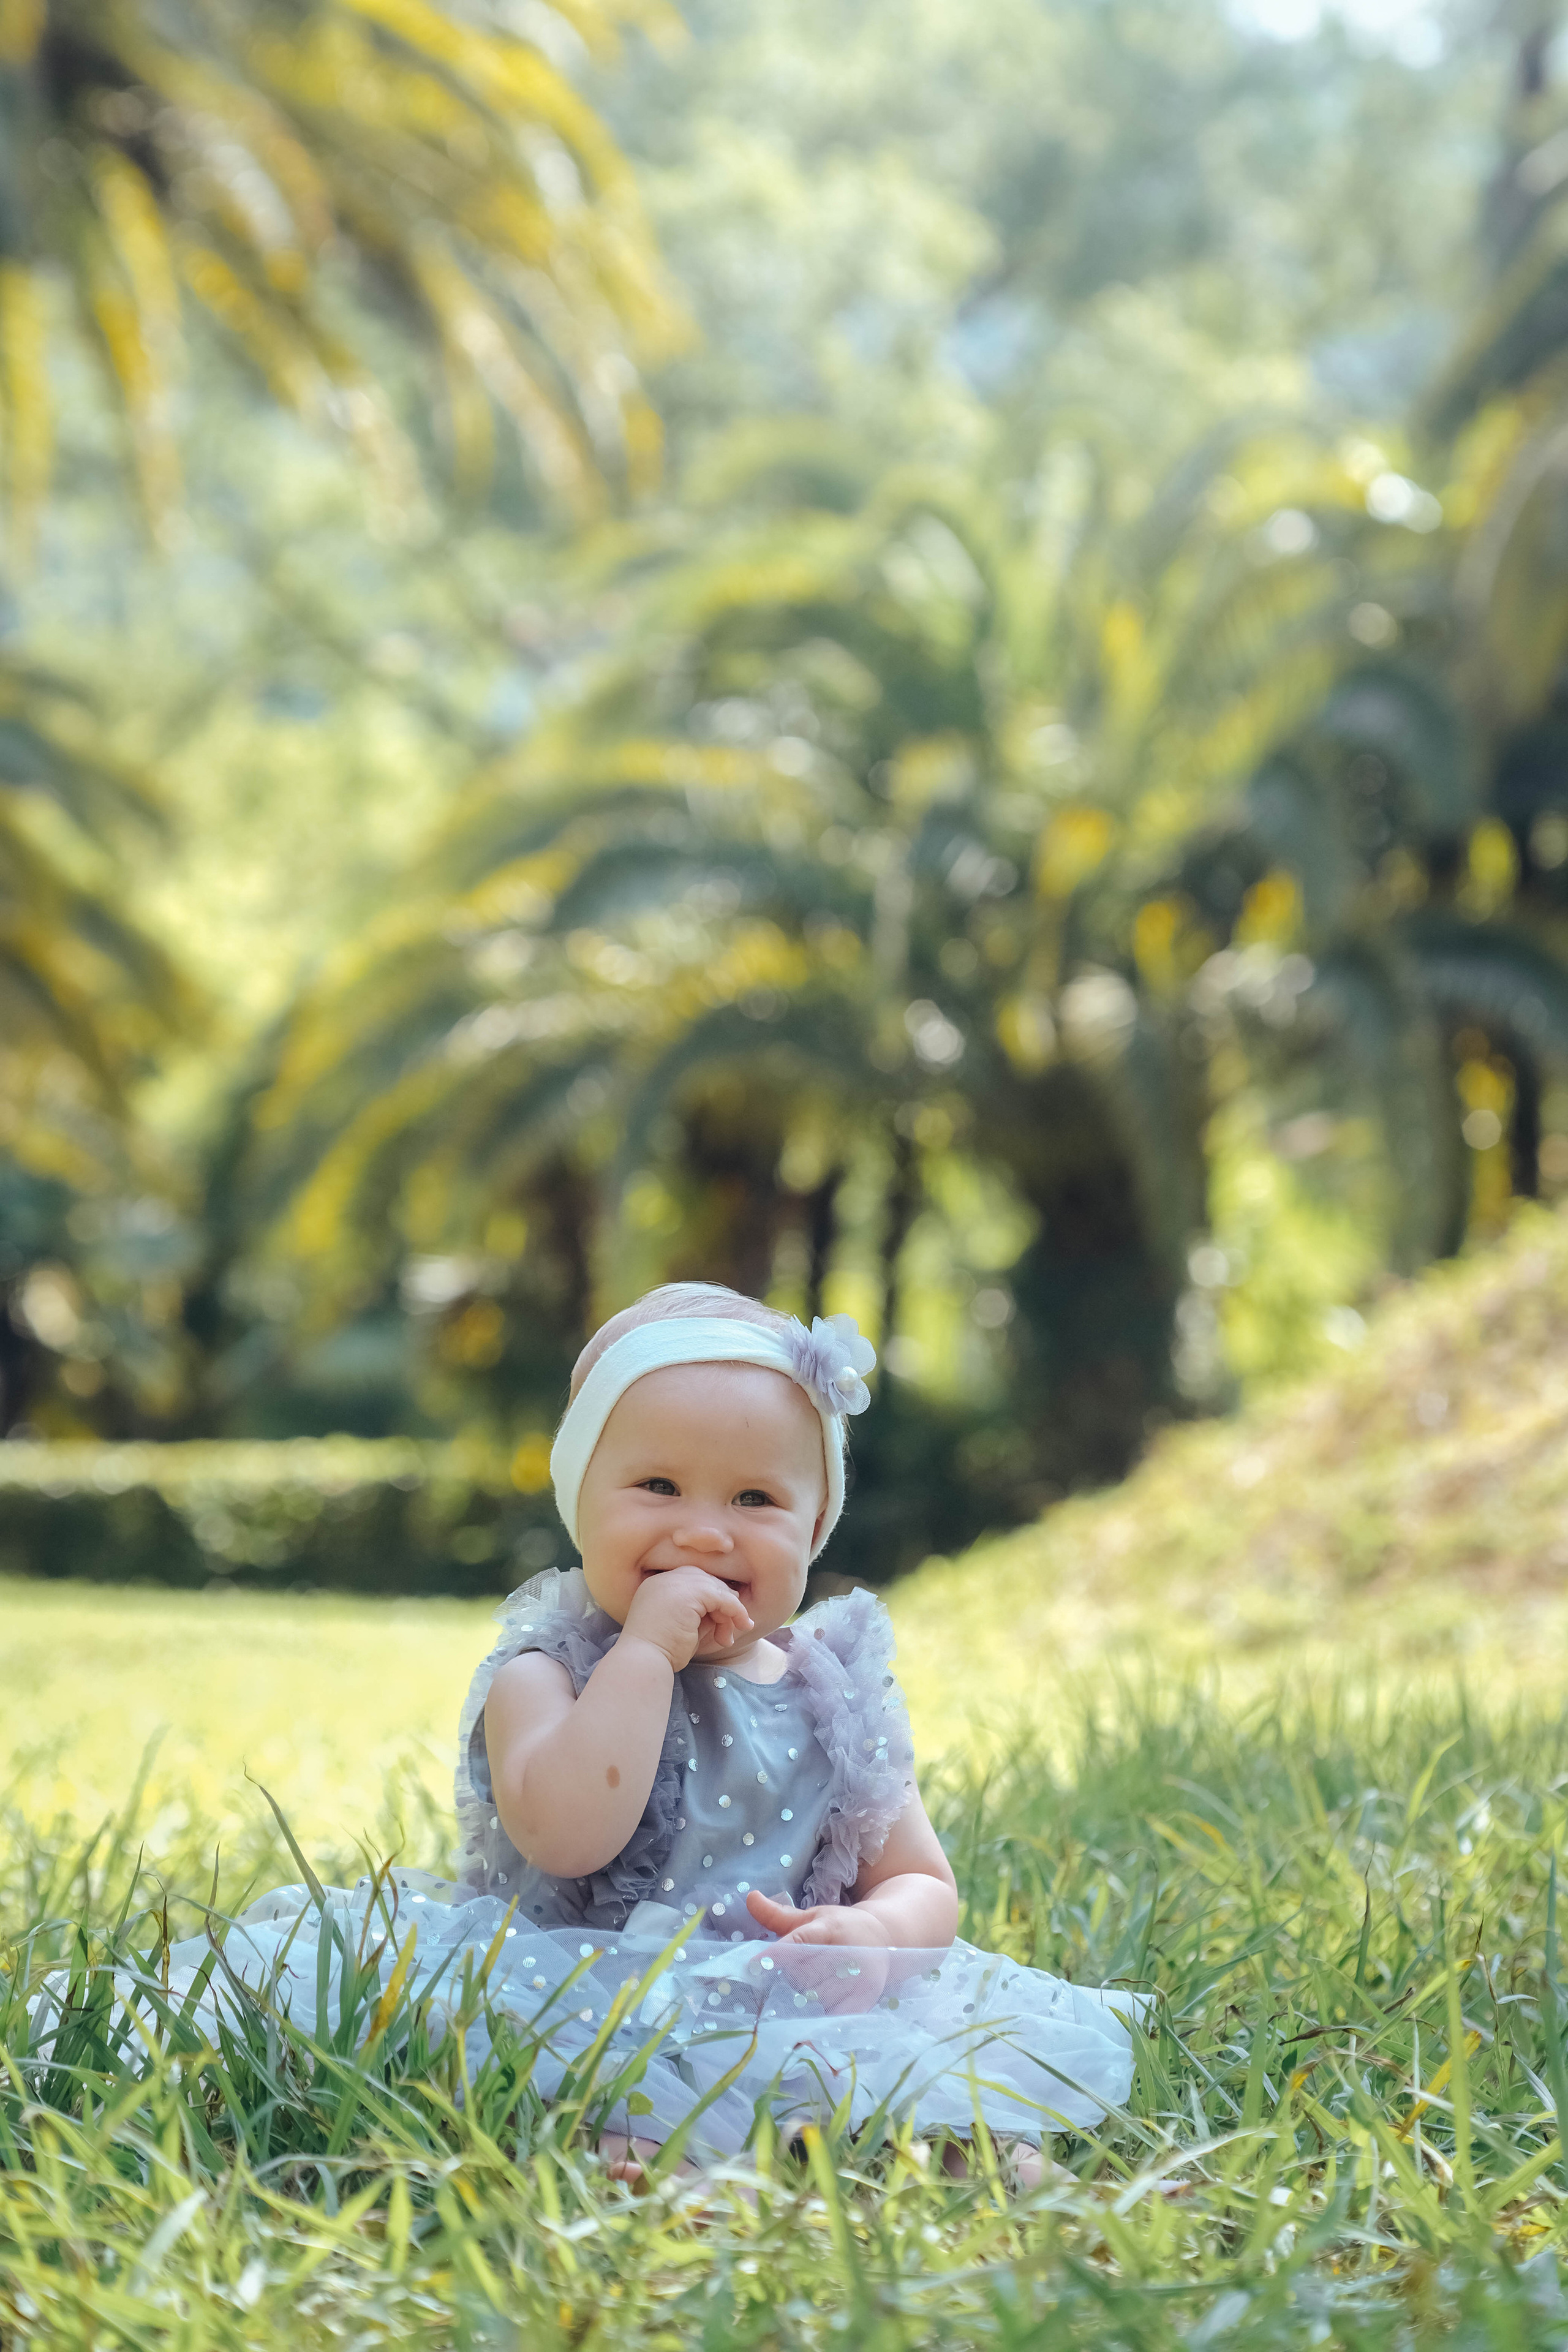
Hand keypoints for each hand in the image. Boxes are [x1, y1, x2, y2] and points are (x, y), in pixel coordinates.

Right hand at [619, 1565, 752, 1671]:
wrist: (644, 1660)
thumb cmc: (662, 1651)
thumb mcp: (683, 1627)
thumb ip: (701, 1614)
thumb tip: (726, 1609)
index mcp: (657, 1586)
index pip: (692, 1581)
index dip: (710, 1598)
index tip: (721, 1619)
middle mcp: (665, 1579)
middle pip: (706, 1581)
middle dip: (722, 1604)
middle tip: (730, 1629)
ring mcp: (675, 1582)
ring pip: (715, 1589)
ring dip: (729, 1612)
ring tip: (727, 1638)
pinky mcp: (689, 1592)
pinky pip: (722, 1597)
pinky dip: (735, 1611)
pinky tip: (740, 1625)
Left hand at [745, 1889, 890, 2012]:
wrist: (885, 1937)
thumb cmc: (840, 1928)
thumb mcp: (813, 1917)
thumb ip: (778, 1914)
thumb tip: (750, 1898)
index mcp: (830, 1928)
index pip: (800, 1941)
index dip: (776, 1954)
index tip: (753, 1966)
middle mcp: (845, 1953)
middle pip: (803, 1974)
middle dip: (789, 1979)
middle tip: (789, 1977)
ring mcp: (857, 1978)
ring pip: (815, 1996)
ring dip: (802, 1999)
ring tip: (804, 1991)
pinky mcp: (864, 1998)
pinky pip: (835, 2014)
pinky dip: (818, 2020)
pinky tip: (807, 2025)